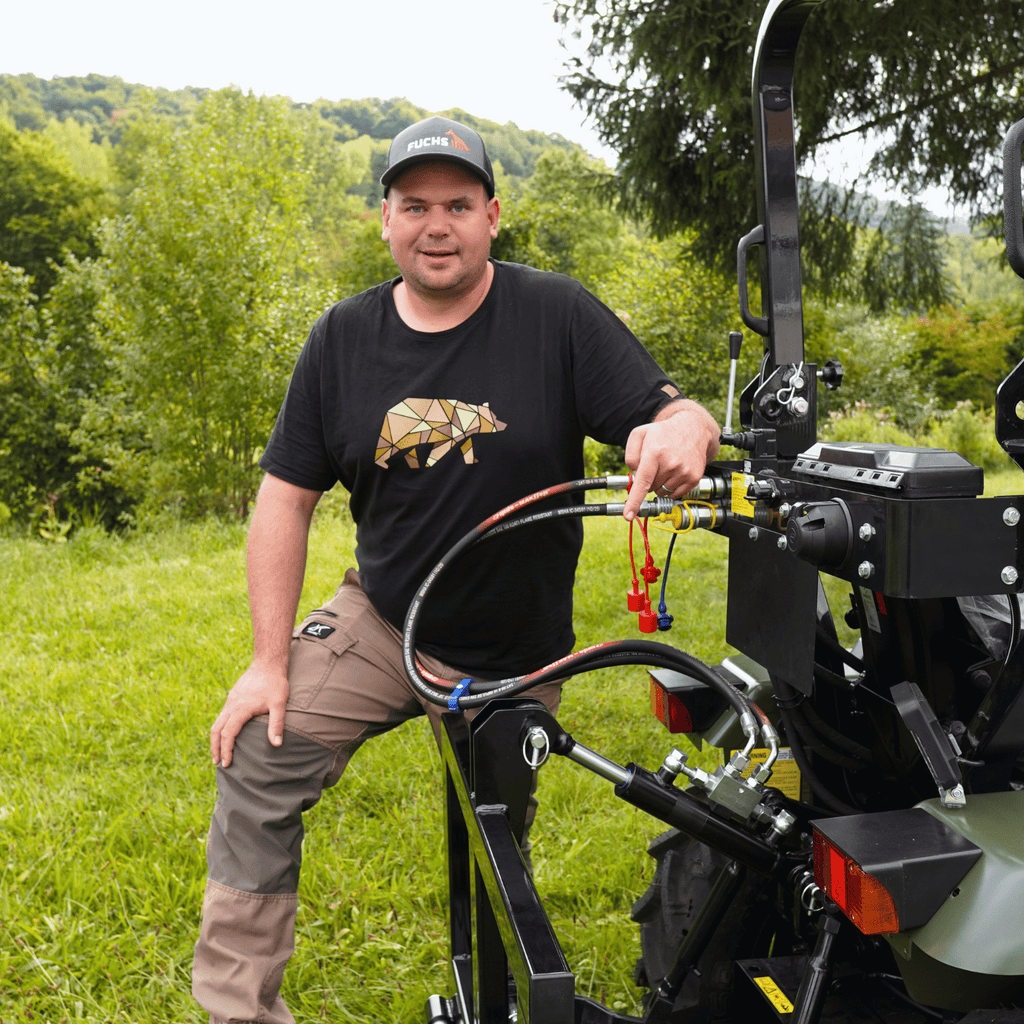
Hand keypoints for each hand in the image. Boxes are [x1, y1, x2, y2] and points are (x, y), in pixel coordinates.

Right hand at [209, 662, 288, 767]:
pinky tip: (227, 733)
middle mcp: (231, 705)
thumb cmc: (275, 684)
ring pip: (217, 722)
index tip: (226, 763)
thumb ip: (277, 724)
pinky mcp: (233, 696)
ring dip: (216, 739)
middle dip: (215, 748)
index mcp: (240, 709)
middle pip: (216, 730)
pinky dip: (220, 728)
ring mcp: (231, 700)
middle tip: (217, 763)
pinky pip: (222, 715)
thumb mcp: (279, 704)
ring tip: (218, 752)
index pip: (228, 734)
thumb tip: (276, 744)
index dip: (226, 750)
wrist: (268, 663)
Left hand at [623, 401, 719, 519]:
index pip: (643, 481)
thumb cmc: (662, 432)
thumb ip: (630, 455)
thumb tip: (634, 475)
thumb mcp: (639, 434)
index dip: (635, 501)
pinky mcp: (694, 478)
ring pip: (662, 492)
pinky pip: (675, 494)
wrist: (692, 429)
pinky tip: (675, 471)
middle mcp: (671, 463)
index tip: (628, 516)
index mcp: (655, 452)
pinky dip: (671, 487)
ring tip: (667, 465)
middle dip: (649, 480)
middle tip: (656, 464)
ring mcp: (684, 472)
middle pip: (650, 488)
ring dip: (660, 483)